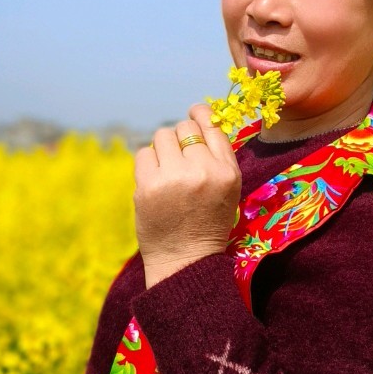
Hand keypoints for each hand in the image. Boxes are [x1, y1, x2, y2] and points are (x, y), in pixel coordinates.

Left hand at [134, 104, 241, 287]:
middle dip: (181, 138)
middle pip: (184, 127)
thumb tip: (199, 117)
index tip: (194, 112)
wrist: (186, 261)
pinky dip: (148, 163)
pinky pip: (143, 153)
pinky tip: (155, 180)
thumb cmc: (209, 222)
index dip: (200, 113)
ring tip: (168, 169)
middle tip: (180, 158)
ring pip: (162, 135)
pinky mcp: (147, 187)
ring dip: (164, 148)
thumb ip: (218, 156)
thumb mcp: (229, 189)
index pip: (211, 125)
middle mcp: (203, 170)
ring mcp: (173, 178)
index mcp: (227, 171)